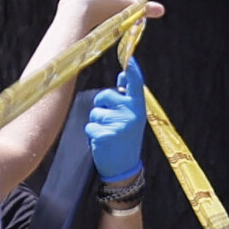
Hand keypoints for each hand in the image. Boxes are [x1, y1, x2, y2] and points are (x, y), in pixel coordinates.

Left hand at [87, 57, 148, 182]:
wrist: (124, 170)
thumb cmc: (126, 140)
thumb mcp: (132, 118)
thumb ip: (127, 98)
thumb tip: (122, 76)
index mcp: (139, 108)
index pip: (135, 84)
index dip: (132, 70)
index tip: (130, 59)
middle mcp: (131, 114)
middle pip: (104, 96)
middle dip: (101, 105)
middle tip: (110, 121)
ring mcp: (118, 125)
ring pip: (95, 113)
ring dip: (96, 123)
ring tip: (107, 135)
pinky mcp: (105, 135)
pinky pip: (89, 126)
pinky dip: (91, 135)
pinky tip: (102, 143)